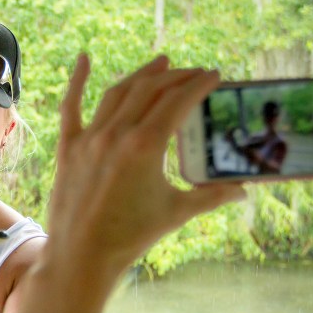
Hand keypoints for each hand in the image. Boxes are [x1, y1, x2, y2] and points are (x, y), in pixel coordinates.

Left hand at [44, 54, 244, 284]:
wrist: (82, 255)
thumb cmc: (130, 236)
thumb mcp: (176, 212)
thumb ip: (211, 196)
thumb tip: (243, 190)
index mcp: (146, 145)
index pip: (178, 101)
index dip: (199, 84)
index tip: (214, 75)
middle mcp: (116, 134)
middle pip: (150, 91)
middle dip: (176, 77)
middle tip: (194, 73)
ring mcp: (89, 138)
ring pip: (117, 93)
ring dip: (141, 76)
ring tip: (161, 65)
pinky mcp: (69, 147)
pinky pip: (71, 107)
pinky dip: (77, 81)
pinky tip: (84, 58)